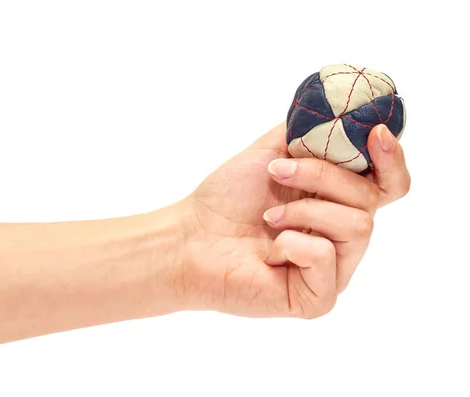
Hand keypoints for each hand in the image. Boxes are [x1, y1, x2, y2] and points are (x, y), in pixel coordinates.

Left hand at [176, 123, 410, 317]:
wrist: (191, 237)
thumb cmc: (228, 197)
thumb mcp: (271, 151)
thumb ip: (311, 134)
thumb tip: (345, 114)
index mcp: (336, 201)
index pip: (389, 184)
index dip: (392, 159)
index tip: (375, 133)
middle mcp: (341, 235)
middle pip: (371, 198)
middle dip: (323, 176)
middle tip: (277, 171)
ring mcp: (332, 269)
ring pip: (358, 227)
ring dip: (304, 211)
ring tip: (268, 218)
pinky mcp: (317, 298)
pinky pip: (328, 260)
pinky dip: (294, 245)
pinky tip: (271, 253)